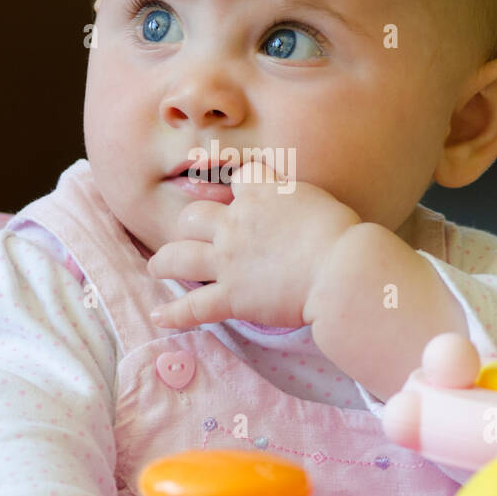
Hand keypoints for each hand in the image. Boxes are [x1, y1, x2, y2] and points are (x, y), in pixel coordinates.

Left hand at [146, 157, 361, 329]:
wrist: (340, 268)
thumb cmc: (340, 234)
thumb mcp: (315, 199)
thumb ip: (292, 199)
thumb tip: (288, 205)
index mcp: (261, 193)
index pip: (239, 178)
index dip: (239, 187)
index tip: (240, 195)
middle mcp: (236, 224)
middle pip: (194, 216)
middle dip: (190, 224)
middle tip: (192, 234)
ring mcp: (229, 260)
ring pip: (179, 256)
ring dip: (164, 262)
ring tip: (157, 267)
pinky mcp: (231, 297)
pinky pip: (193, 307)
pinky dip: (174, 314)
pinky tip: (158, 317)